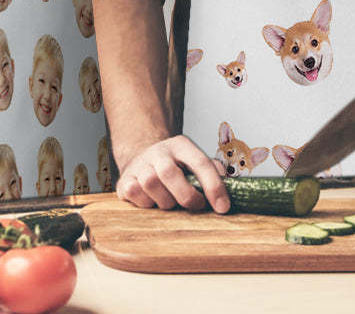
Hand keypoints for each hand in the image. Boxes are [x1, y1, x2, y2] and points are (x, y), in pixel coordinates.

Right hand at [115, 135, 229, 212]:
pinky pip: (135, 194)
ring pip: (151, 185)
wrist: (142, 159)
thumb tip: (230, 184)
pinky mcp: (124, 180)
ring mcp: (140, 164)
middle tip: (196, 206)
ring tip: (171, 202)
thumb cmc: (175, 167)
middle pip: (169, 174)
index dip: (213, 186)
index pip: (200, 162)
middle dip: (186, 196)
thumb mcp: (194, 162)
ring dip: (165, 202)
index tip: (223, 207)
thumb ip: (212, 171)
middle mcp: (159, 151)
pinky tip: (153, 201)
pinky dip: (147, 204)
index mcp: (181, 146)